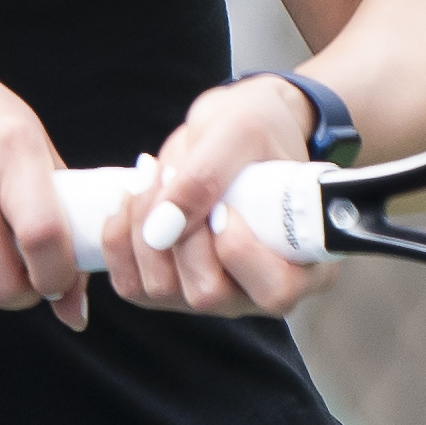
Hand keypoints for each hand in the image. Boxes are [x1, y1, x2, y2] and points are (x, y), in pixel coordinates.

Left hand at [97, 74, 333, 322]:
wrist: (236, 130)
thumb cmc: (256, 129)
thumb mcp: (239, 131)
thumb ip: (207, 175)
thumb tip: (162, 229)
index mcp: (306, 263)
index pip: (276, 292)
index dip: (241, 253)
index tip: (224, 205)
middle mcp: (260, 290)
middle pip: (208, 295)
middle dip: (180, 233)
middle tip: (176, 174)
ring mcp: (215, 292)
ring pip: (161, 291)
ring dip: (142, 230)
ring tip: (154, 176)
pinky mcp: (174, 284)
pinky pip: (132, 285)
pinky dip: (119, 240)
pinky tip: (131, 199)